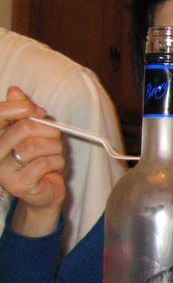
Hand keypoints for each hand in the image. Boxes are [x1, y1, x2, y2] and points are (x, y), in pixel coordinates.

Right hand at [0, 86, 66, 234]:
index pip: (0, 114)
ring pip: (36, 146)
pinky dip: (56, 162)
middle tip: (55, 138)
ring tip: (55, 154)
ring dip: (55, 148)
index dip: (23, 108)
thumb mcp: (33, 132)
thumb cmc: (39, 158)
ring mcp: (2, 171)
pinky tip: (54, 167)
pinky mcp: (17, 185)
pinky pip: (44, 164)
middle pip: (23, 128)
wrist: (44, 192)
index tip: (40, 112)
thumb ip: (23, 111)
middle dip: (48, 131)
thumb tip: (15, 90)